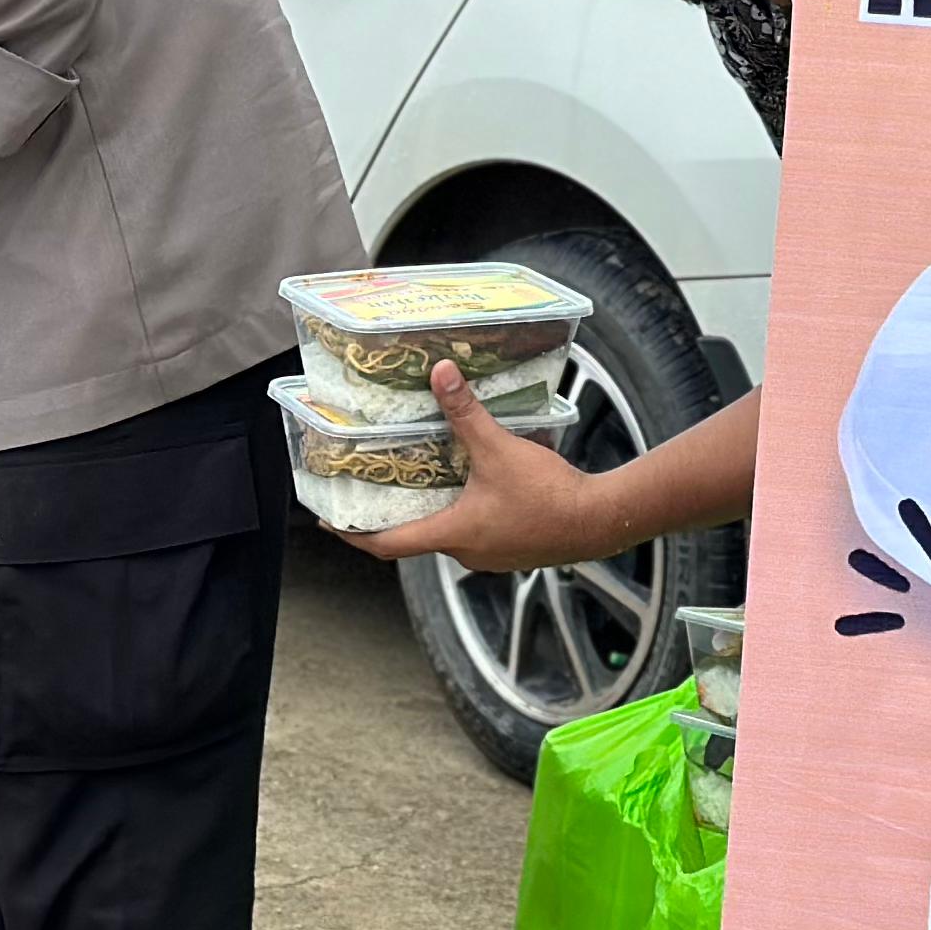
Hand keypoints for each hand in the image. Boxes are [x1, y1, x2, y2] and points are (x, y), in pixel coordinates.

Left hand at [339, 363, 614, 571]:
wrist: (601, 521)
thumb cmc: (548, 495)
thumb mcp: (499, 448)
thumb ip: (466, 413)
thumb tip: (440, 373)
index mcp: (452, 534)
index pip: (387, 543)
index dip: (353, 534)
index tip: (329, 522)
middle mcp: (465, 552)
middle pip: (414, 538)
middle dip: (392, 516)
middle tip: (371, 491)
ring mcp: (490, 556)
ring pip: (447, 535)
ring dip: (430, 512)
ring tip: (418, 480)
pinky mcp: (512, 550)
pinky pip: (474, 533)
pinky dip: (461, 514)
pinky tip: (468, 487)